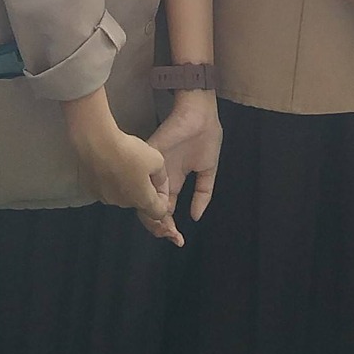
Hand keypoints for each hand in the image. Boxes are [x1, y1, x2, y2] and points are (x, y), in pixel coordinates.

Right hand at [66, 98, 176, 244]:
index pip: (159, 211)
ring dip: (129, 185)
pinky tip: (113, 162)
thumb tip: (159, 181)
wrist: (94, 140)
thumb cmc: (129, 148)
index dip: (165, 202)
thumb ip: (161, 174)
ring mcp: (106, 197)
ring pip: (123, 194)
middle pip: (140, 202)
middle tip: (148, 174)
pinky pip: (108, 186)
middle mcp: (123, 203)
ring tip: (129, 163)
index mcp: (142, 199)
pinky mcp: (91, 188)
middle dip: (147, 192)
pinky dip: (113, 178)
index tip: (164, 190)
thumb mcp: (155, 157)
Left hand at [146, 90, 219, 227]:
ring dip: (155, 218)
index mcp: (173, 181)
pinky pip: (145, 180)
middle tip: (171, 238)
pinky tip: (159, 211)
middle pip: (151, 208)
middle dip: (160, 227)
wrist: (199, 113)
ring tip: (166, 230)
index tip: (178, 240)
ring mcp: (153, 169)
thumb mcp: (208, 170)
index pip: (165, 209)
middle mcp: (161, 178)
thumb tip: (195, 217)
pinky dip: (151, 198)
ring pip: (145, 199)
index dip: (169, 226)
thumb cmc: (205, 136)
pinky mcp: (150, 157)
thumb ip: (203, 193)